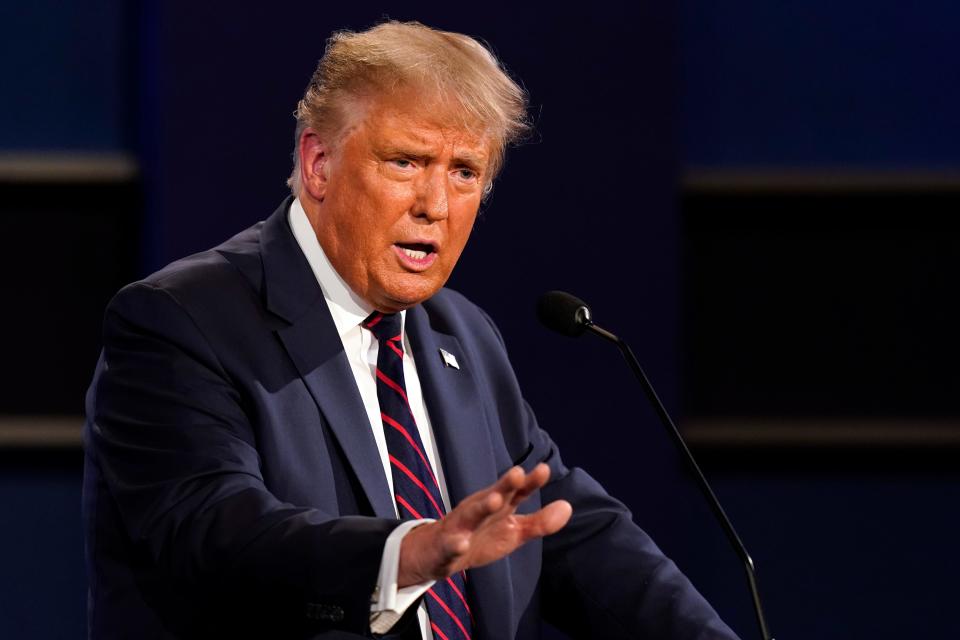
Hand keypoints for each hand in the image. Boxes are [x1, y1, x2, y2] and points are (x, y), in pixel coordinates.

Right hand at [397, 463, 571, 586]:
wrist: (439, 554)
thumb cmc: (481, 537)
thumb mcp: (514, 530)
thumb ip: (540, 521)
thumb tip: (568, 506)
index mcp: (498, 506)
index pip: (516, 492)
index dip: (529, 482)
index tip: (544, 470)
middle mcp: (480, 511)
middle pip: (493, 495)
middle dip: (504, 485)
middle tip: (517, 473)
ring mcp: (461, 527)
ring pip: (471, 515)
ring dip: (482, 506)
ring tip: (494, 500)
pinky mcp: (447, 547)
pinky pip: (451, 545)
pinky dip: (456, 544)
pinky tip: (462, 543)